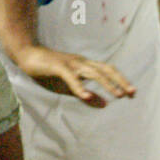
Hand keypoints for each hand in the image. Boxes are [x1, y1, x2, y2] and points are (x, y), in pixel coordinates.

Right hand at [10, 44, 134, 106]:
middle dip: (120, 81)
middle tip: (132, 93)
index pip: (107, 71)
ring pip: (93, 72)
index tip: (132, 92)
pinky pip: (71, 78)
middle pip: (106, 69)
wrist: (27, 55)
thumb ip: (85, 95)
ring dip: (107, 84)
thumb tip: (105, 104)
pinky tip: (87, 96)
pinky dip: (80, 87)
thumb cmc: (47, 71)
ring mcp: (70, 63)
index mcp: (85, 66)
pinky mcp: (58, 67)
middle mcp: (81, 63)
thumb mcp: (68, 87)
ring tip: (118, 95)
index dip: (120, 80)